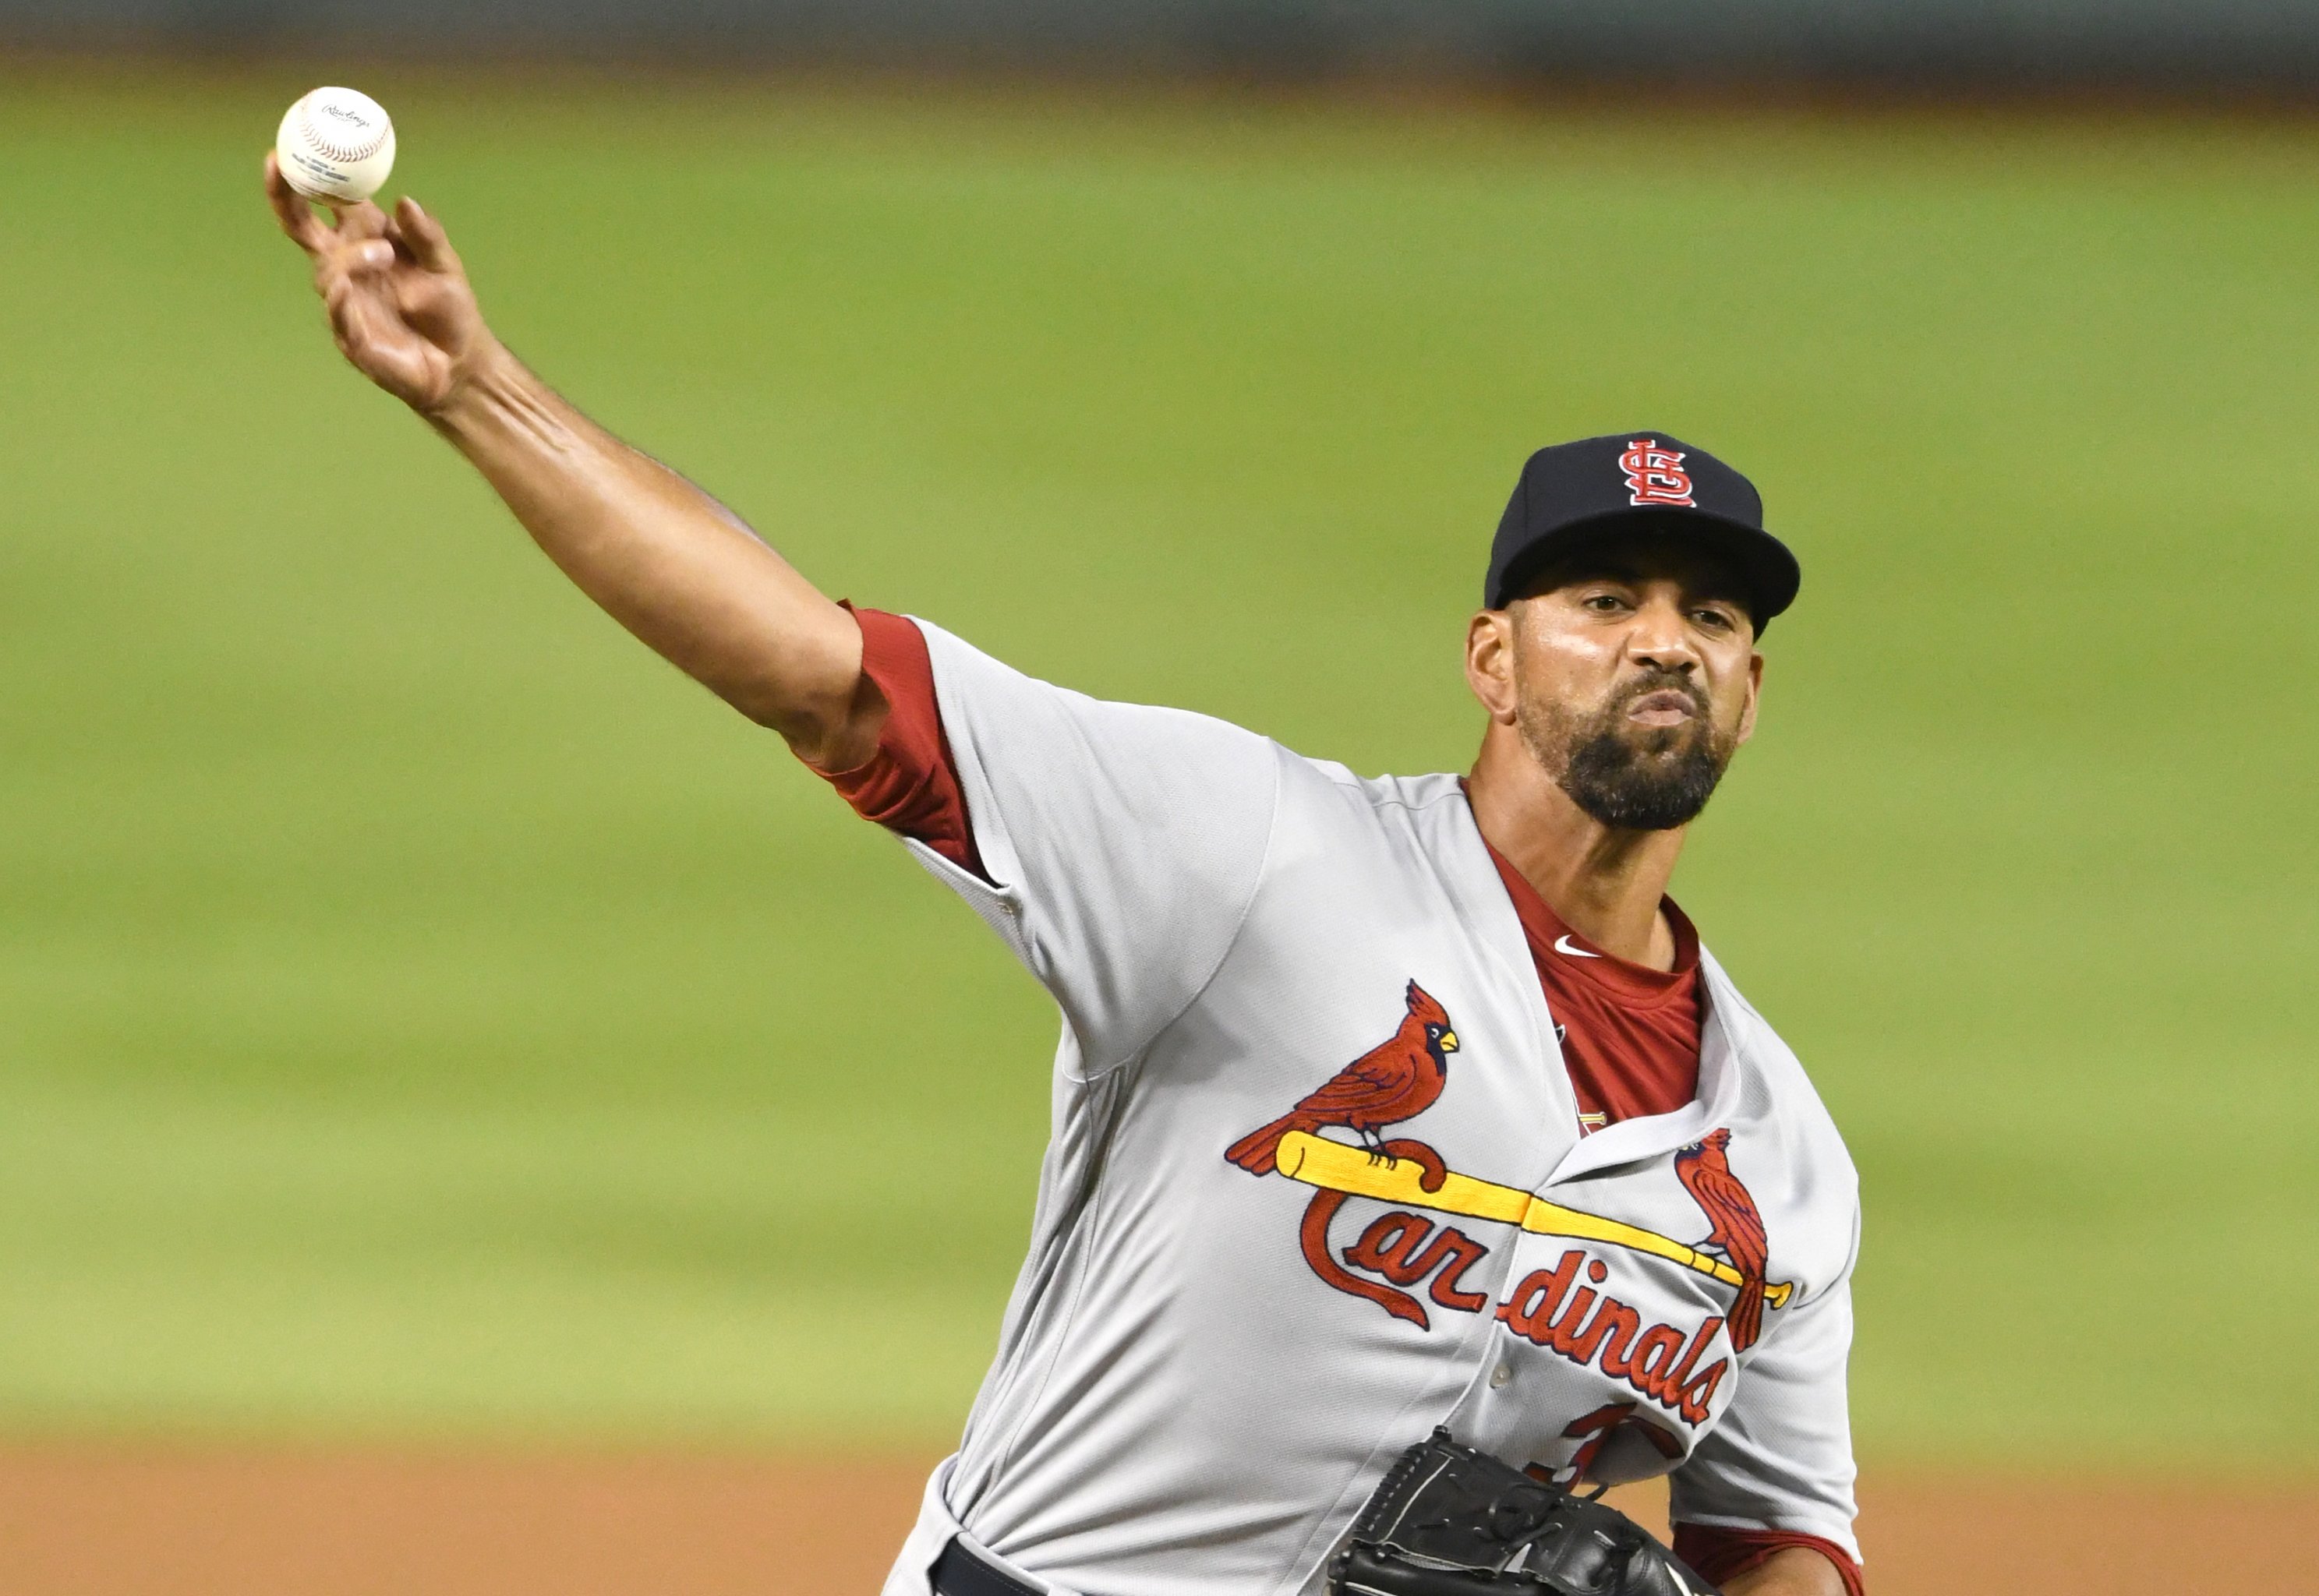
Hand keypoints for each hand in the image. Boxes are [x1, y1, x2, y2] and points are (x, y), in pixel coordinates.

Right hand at [265, 153, 493, 413]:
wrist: (461, 362)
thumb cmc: (451, 309)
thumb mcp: (445, 264)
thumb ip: (427, 234)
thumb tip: (404, 202)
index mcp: (367, 240)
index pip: (328, 204)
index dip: (309, 178)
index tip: (292, 149)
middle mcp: (348, 266)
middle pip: (302, 229)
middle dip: (286, 199)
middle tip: (281, 170)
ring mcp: (346, 301)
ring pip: (328, 271)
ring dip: (350, 258)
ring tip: (383, 255)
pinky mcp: (352, 337)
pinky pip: (338, 315)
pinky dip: (338, 300)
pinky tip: (344, 287)